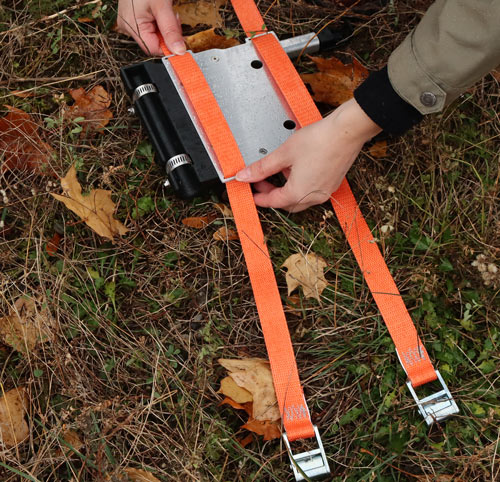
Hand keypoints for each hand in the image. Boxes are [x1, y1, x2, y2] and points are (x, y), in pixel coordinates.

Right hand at [117, 0, 185, 55]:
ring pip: (155, 35)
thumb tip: (179, 51)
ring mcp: (131, 21)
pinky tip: (162, 11)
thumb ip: (171, 30)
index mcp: (132, 26)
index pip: (153, 49)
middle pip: (155, 42)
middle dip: (168, 34)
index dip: (168, 47)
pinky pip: (152, 26)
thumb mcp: (162, 7)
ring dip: (166, 28)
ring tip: (167, 12)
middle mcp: (129, 26)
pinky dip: (161, 22)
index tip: (181, 43)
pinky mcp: (135, 17)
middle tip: (174, 19)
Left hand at [235, 98, 381, 211]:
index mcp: (299, 193)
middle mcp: (313, 197)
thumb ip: (261, 168)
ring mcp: (325, 191)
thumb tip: (244, 176)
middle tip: (260, 181)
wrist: (347, 131)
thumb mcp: (283, 154)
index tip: (251, 192)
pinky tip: (296, 168)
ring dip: (286, 189)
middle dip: (272, 195)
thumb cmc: (319, 140)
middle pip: (286, 204)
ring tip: (278, 170)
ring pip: (299, 198)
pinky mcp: (332, 183)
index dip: (259, 197)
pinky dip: (300, 185)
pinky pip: (311, 191)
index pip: (273, 202)